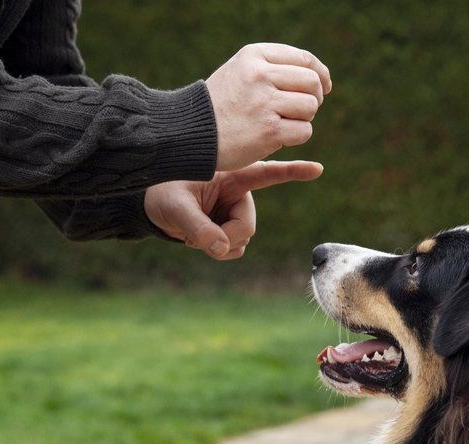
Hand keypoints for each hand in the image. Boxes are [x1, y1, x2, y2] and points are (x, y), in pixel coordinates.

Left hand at [145, 160, 322, 259]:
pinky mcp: (228, 227)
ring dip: (219, 244)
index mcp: (231, 175)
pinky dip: (217, 250)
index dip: (293, 172)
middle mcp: (237, 193)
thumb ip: (196, 228)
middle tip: (197, 238)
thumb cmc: (160, 193)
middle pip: (247, 226)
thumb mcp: (173, 207)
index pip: (267, 173)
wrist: (150, 206)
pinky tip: (198, 239)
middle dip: (225, 238)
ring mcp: (234, 212)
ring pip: (241, 240)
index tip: (318, 169)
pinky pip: (234, 248)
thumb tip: (220, 249)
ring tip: (192, 233)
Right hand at [206, 43, 332, 171]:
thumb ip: (273, 68)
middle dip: (315, 98)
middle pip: (312, 82)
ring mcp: (264, 103)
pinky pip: (304, 131)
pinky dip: (296, 137)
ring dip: (303, 119)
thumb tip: (319, 78)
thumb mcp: (240, 72)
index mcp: (254, 55)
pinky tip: (278, 137)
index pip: (304, 59)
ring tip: (282, 123)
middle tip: (301, 110)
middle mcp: (259, 75)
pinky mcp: (268, 130)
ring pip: (310, 107)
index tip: (324, 87)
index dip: (320, 74)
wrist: (190, 133)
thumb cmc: (220, 105)